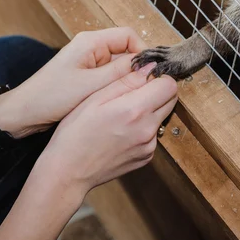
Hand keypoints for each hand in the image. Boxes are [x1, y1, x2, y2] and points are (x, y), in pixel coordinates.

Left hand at [0, 27, 147, 137]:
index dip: (143, 52)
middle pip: (126, 50)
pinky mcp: (86, 76)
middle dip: (136, 68)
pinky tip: (117, 101)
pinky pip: (110, 76)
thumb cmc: (50, 97)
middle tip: (143, 88)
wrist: (24, 113)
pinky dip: (116, 86)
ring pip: (120, 65)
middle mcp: (91, 48)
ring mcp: (89, 62)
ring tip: (129, 96)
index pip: (129, 36)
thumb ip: (120, 73)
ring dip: (126, 79)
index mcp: (90, 42)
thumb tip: (149, 65)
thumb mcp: (90, 86)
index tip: (151, 73)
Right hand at [36, 60, 177, 194]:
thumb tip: (149, 68)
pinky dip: (143, 128)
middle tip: (133, 93)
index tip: (143, 77)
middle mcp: (148, 129)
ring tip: (122, 114)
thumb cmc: (75, 132)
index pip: (169, 84)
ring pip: (162, 116)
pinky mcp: (146, 157)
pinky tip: (121, 131)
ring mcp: (149, 146)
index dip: (158, 77)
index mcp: (135, 110)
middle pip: (171, 100)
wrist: (68, 171)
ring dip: (150, 110)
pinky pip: (153, 134)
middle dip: (157, 91)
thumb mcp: (95, 98)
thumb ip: (126, 81)